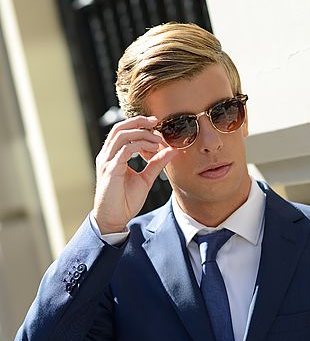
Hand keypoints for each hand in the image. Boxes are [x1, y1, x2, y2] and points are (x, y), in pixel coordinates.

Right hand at [93, 115, 178, 233]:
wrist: (114, 219)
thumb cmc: (125, 201)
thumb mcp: (145, 179)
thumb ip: (156, 164)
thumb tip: (171, 151)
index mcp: (113, 155)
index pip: (124, 131)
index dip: (140, 126)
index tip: (158, 127)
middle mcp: (107, 155)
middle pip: (120, 127)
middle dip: (138, 121)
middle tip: (156, 121)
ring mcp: (107, 161)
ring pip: (122, 135)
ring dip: (142, 134)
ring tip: (157, 140)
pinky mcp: (110, 169)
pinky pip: (124, 149)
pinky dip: (139, 145)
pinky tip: (152, 149)